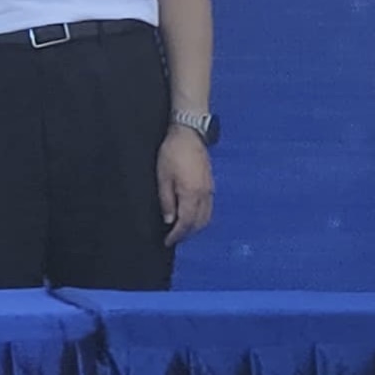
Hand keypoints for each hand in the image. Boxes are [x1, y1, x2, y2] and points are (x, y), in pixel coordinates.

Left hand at [157, 125, 215, 246]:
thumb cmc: (172, 153)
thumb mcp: (163, 177)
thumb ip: (166, 201)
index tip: (167, 241)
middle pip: (199, 223)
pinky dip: (201, 216)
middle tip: (174, 237)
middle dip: (187, 233)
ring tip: (182, 229)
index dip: (177, 235)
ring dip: (195, 226)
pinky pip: (209, 207)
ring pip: (207, 216)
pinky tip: (192, 215)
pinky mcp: (211, 184)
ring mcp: (210, 189)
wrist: (189, 133)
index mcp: (192, 194)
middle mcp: (204, 195)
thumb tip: (169, 221)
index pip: (186, 222)